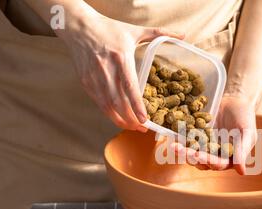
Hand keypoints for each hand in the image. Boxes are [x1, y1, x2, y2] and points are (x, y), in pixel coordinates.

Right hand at [58, 11, 183, 130]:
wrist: (78, 26)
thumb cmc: (109, 28)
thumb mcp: (134, 30)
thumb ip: (159, 33)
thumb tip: (183, 35)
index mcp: (120, 58)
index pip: (129, 87)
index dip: (137, 105)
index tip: (144, 119)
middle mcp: (106, 70)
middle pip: (118, 102)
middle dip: (131, 119)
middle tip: (143, 128)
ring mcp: (94, 78)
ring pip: (107, 106)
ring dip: (120, 120)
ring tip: (133, 127)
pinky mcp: (86, 82)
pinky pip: (99, 103)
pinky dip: (109, 113)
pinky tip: (119, 118)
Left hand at [173, 95, 257, 174]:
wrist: (235, 100)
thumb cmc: (245, 117)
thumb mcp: (247, 133)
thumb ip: (242, 151)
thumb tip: (241, 172)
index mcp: (228, 159)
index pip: (217, 164)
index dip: (208, 160)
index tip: (198, 155)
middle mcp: (214, 155)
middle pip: (201, 161)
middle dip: (191, 156)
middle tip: (181, 150)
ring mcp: (203, 147)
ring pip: (191, 153)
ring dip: (182, 151)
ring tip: (174, 146)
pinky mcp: (195, 137)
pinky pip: (186, 140)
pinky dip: (179, 139)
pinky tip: (172, 136)